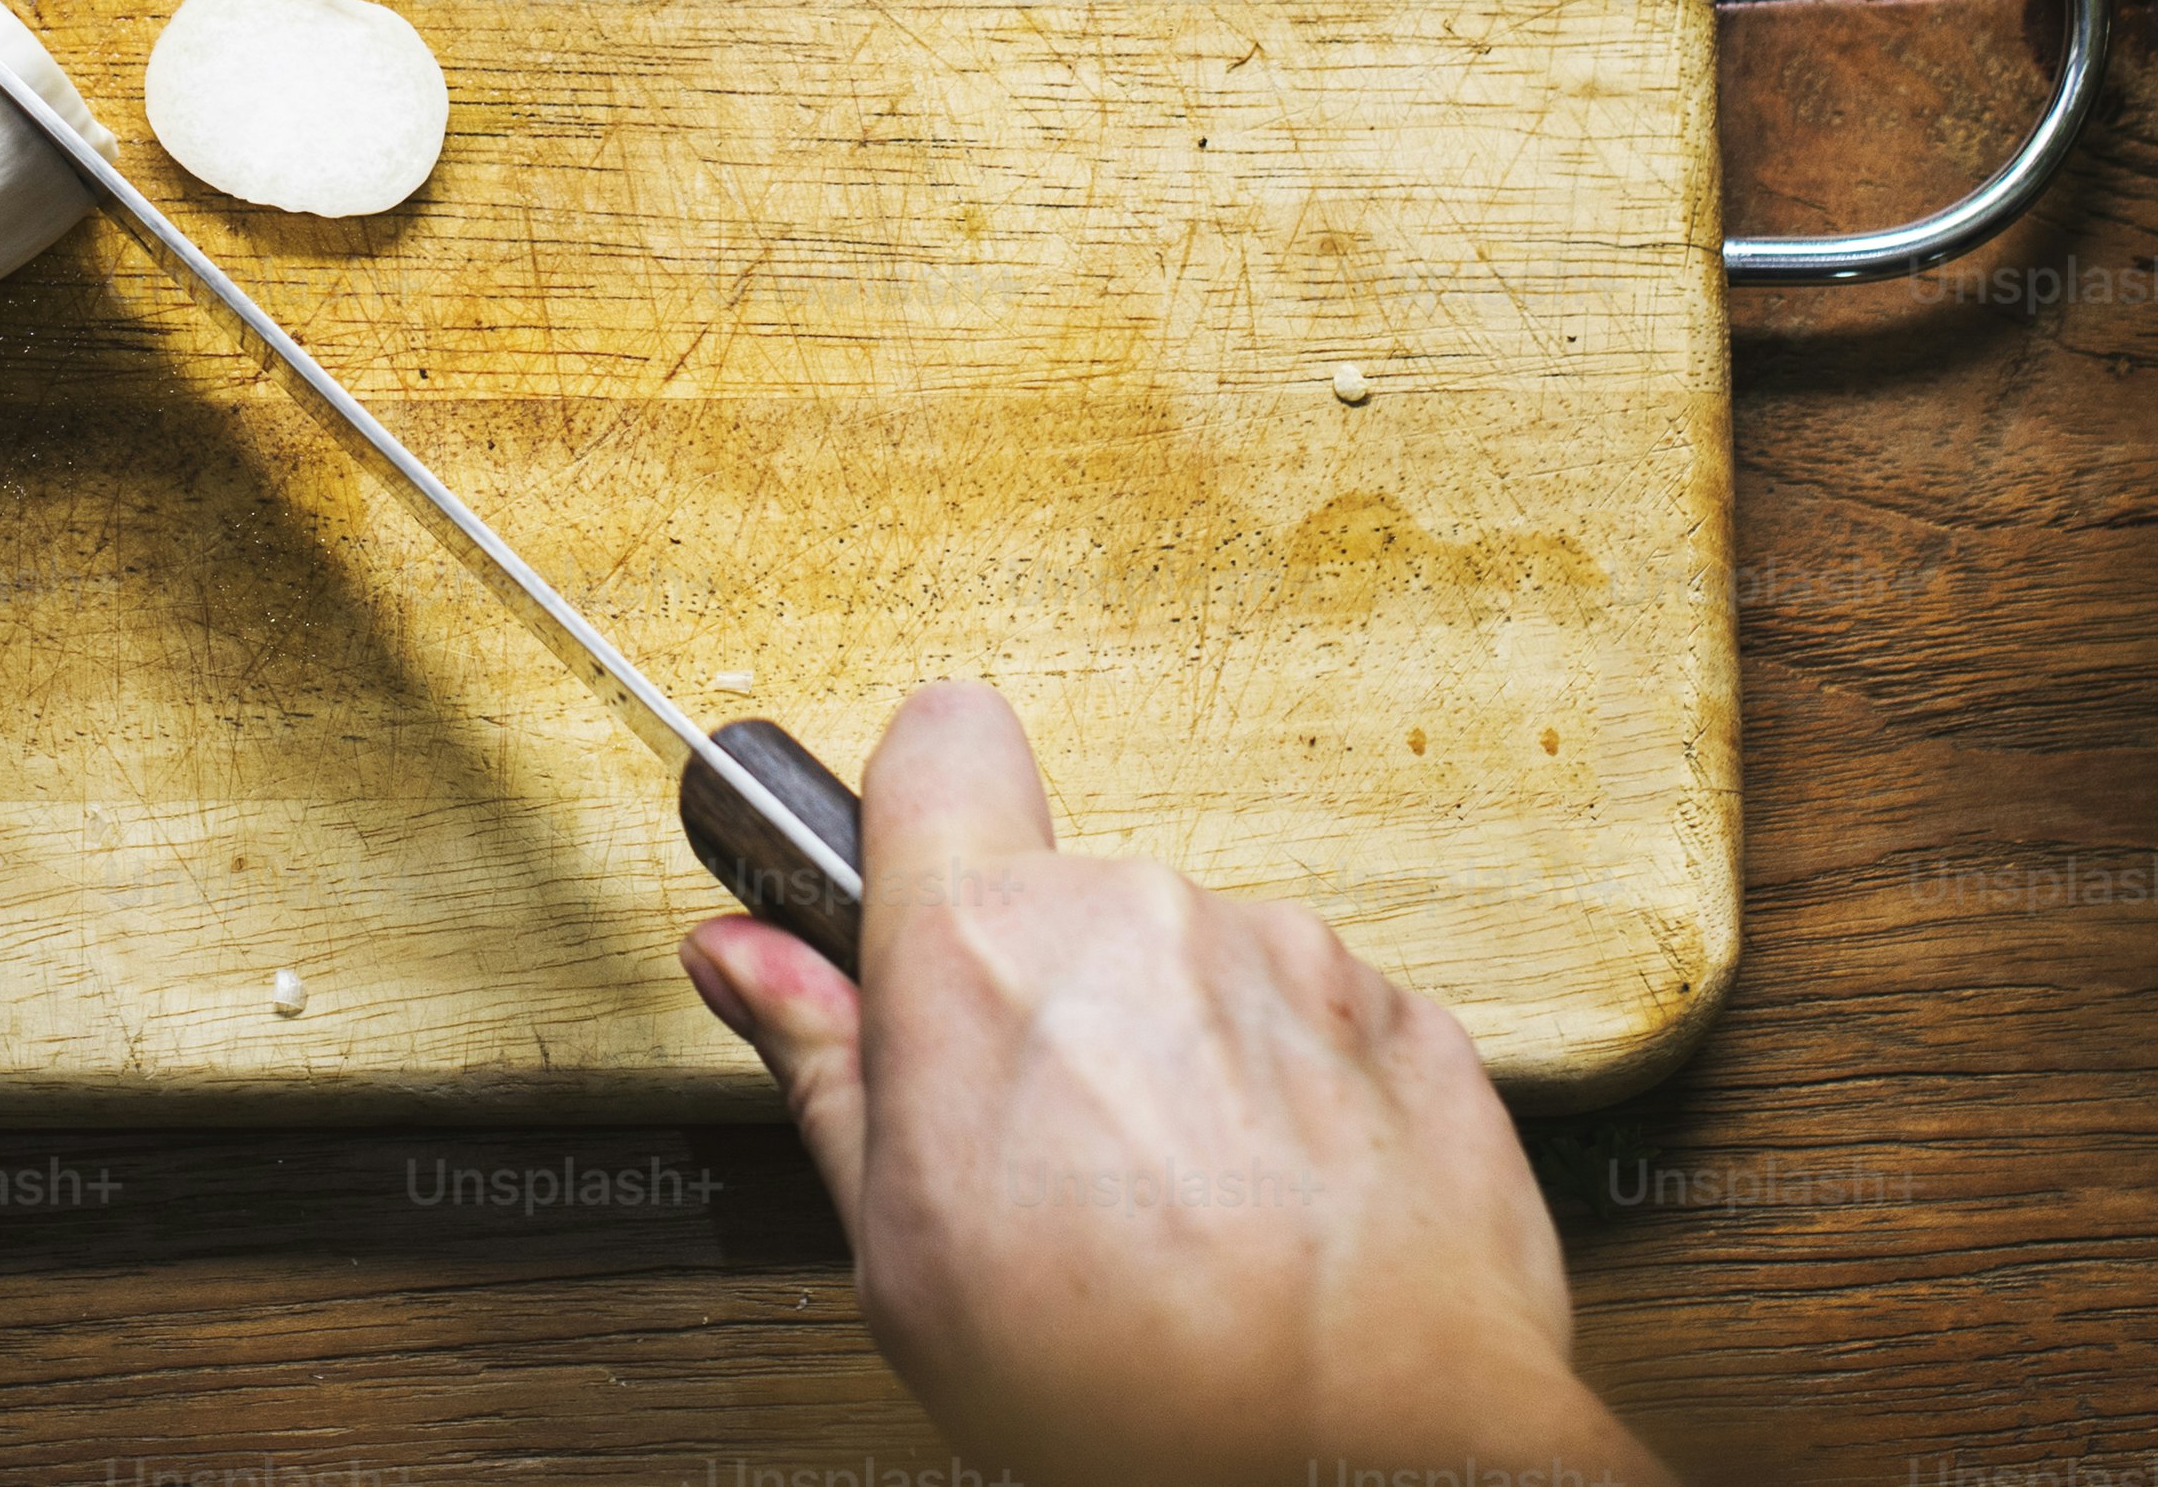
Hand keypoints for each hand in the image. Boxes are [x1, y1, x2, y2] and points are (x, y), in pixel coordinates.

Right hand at [685, 684, 1663, 1486]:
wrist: (1366, 1472)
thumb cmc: (1137, 1394)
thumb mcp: (905, 1260)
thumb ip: (827, 1069)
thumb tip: (748, 963)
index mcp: (985, 956)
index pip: (936, 744)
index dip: (922, 810)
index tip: (916, 890)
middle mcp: (1141, 920)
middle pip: (1069, 897)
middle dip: (1055, 999)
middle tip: (1055, 1155)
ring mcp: (1291, 962)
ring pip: (1199, 966)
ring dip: (1184, 1055)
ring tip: (1185, 1212)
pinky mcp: (1409, 1021)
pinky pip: (1318, 1027)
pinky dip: (1297, 1099)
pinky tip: (1282, 1216)